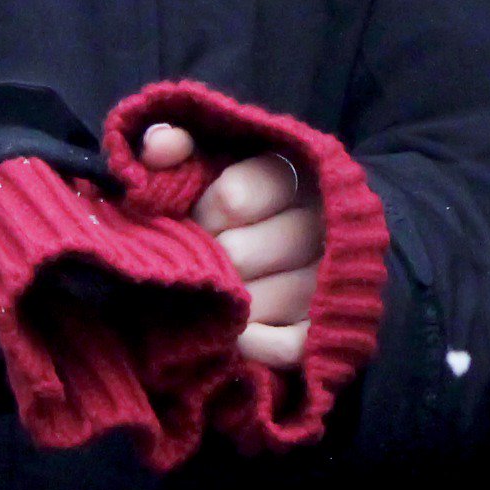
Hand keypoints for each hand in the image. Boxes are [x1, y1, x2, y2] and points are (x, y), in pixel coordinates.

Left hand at [140, 123, 321, 367]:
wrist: (273, 241)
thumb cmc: (228, 199)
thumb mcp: (204, 159)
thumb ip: (175, 144)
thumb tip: (161, 145)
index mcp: (293, 172)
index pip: (232, 197)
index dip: (201, 214)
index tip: (194, 220)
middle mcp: (321, 223)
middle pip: (239, 254)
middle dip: (207, 260)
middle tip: (200, 262)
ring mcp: (328, 279)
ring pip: (260, 301)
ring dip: (225, 303)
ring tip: (214, 294)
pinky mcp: (328, 326)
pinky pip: (289, 345)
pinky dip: (255, 345)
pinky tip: (234, 336)